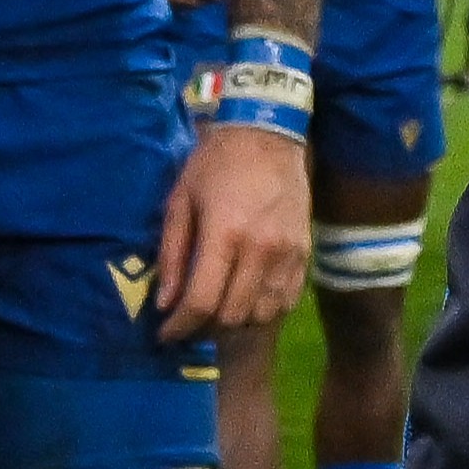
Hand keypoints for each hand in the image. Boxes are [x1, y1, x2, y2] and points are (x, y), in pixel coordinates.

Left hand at [151, 120, 313, 338]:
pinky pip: (286, 301)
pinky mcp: (304, 253)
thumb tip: (164, 303)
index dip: (179, 326)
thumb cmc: (215, 164)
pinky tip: (247, 299)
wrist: (267, 134)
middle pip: (232, 315)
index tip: (165, 334)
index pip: (202, 301)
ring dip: (236, 320)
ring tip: (218, 309)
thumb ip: (172, 254)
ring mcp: (288, 253)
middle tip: (189, 319)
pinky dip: (264, 310)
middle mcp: (261, 249)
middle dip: (204, 326)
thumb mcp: (181, 201)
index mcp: (225, 233)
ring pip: (261, 314)